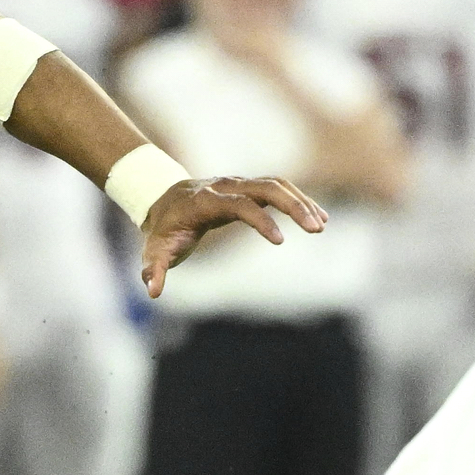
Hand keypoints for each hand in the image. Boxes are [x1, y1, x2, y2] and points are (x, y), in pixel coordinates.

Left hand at [136, 175, 324, 298]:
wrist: (163, 199)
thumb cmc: (163, 229)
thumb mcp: (154, 250)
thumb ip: (153, 269)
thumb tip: (153, 290)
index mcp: (206, 201)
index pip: (239, 205)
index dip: (260, 220)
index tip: (280, 242)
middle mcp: (226, 186)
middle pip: (266, 187)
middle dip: (293, 205)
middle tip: (316, 229)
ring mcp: (240, 183)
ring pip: (276, 184)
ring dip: (301, 202)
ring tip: (322, 225)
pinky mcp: (249, 187)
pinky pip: (279, 187)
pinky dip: (299, 199)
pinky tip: (319, 217)